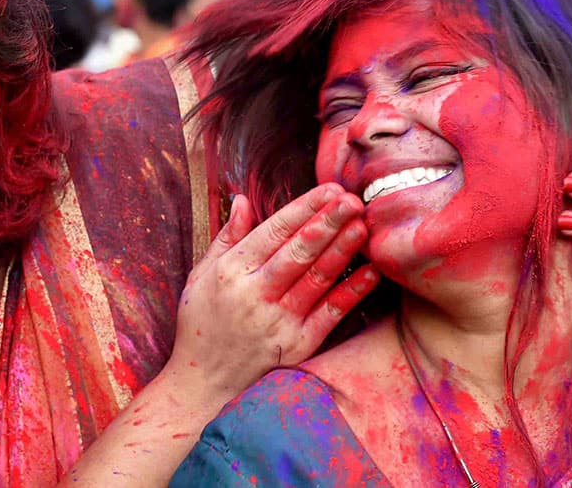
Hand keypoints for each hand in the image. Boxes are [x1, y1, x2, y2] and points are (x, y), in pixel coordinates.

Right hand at [168, 183, 377, 395]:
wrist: (203, 382)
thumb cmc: (202, 323)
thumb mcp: (201, 275)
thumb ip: (227, 237)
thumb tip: (242, 199)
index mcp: (231, 272)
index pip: (274, 232)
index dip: (304, 208)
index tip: (329, 189)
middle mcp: (255, 296)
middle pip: (298, 252)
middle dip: (328, 223)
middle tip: (353, 200)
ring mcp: (279, 323)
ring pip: (317, 279)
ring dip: (343, 251)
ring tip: (363, 226)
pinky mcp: (297, 346)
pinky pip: (329, 315)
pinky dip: (351, 293)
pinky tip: (370, 273)